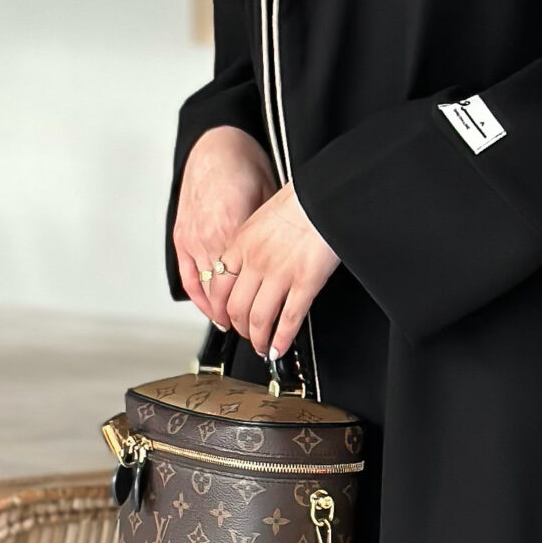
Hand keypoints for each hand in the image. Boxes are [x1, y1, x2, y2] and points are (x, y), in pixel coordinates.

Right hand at [173, 125, 276, 328]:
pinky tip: (212, 312)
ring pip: (206, 289)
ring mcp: (192, 239)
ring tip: (238, 327)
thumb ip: (269, 234)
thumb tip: (287, 260)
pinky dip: (200, 298)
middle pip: (225, 291)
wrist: (215, 145)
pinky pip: (189, 277)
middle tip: (257, 333)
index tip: (273, 321)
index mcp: (232, 226)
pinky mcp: (182, 237)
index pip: (246, 280)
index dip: (260, 304)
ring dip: (221, 312)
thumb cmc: (244, 167)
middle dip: (241, 316)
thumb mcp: (269, 200)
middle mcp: (208, 236)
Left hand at [220, 186, 341, 360]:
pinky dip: (282, 339)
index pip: (218, 287)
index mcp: (241, 244)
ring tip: (263, 347)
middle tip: (246, 336)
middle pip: (235, 308)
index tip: (224, 319)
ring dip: (259, 339)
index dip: (219, 310)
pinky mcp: (305, 282)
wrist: (323, 195)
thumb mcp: (260, 217)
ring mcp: (280, 274)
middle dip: (239, 329)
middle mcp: (256, 261)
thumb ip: (249, 243)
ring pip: (259, 318)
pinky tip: (280, 347)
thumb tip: (246, 263)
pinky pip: (289, 318)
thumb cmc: (299, 201)